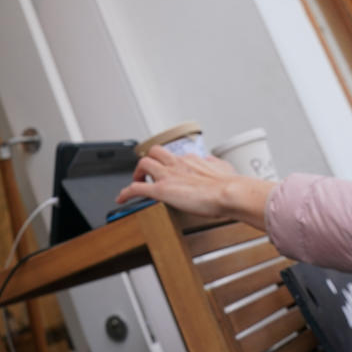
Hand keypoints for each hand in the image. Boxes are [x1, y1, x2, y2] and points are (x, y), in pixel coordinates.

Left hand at [116, 145, 275, 228]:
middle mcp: (177, 164)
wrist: (231, 192)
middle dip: (148, 162)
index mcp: (191, 160)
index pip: (174, 156)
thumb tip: (214, 164)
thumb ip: (216, 165)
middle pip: (155, 152)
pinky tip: (121, 199)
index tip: (166, 168)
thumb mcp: (224, 168)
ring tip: (135, 184)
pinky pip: (136, 188)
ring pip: (143, 164)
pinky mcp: (162, 190)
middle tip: (147, 174)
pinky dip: (125, 193)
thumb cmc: (231, 185)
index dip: (167, 163)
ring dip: (137, 174)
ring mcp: (168, 176)